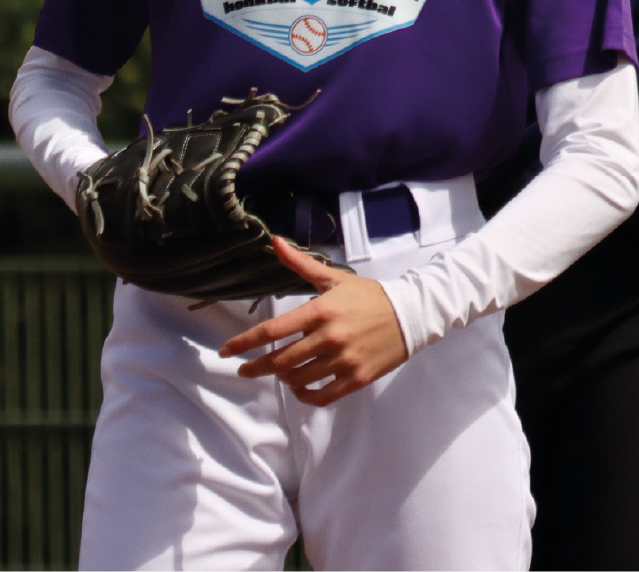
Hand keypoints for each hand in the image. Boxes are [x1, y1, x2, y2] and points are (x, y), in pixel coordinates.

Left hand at [219, 239, 410, 406]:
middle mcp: (330, 336)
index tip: (226, 352)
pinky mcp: (357, 378)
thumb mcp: (335, 278)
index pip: (273, 330)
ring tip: (283, 372)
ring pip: (298, 379)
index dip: (244, 343)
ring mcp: (344, 360)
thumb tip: (274, 241)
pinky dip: (305, 396)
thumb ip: (301, 263)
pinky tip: (301, 389)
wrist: (412, 314)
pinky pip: (322, 396)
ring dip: (284, 379)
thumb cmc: (369, 295)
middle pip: (280, 360)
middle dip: (256, 367)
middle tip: (246, 369)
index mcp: (321, 310)